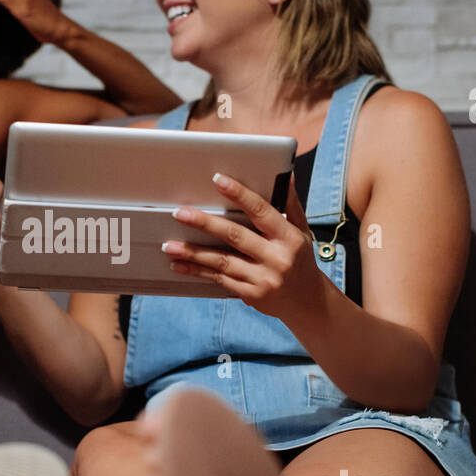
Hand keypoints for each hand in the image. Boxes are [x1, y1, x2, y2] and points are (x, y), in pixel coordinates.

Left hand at [162, 173, 319, 321]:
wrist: (306, 302)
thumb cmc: (300, 259)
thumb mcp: (301, 231)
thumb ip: (289, 204)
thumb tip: (286, 173)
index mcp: (289, 237)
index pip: (261, 211)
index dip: (239, 194)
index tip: (217, 180)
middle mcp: (277, 258)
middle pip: (235, 236)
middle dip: (205, 223)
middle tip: (179, 213)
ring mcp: (263, 279)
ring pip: (222, 261)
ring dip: (193, 253)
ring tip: (168, 245)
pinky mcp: (251, 294)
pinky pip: (219, 279)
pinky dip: (197, 271)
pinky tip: (179, 265)